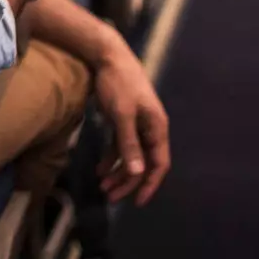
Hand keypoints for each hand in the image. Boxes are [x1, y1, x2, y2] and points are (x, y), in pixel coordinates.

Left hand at [92, 45, 170, 205]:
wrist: (108, 56)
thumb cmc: (118, 84)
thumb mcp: (122, 115)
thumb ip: (129, 143)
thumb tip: (138, 172)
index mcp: (157, 128)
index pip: (159, 164)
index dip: (150, 184)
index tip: (138, 202)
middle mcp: (150, 129)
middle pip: (143, 163)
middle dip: (128, 182)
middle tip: (110, 197)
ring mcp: (137, 125)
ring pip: (131, 156)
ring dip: (118, 172)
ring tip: (103, 187)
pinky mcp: (123, 120)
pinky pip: (121, 146)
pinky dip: (112, 158)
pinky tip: (100, 170)